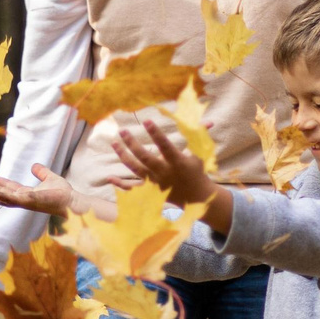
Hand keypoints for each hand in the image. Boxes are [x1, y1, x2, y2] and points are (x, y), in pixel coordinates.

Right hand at [0, 164, 77, 215]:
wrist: (72, 201)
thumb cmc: (63, 193)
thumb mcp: (50, 178)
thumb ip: (41, 172)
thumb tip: (34, 166)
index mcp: (26, 194)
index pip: (8, 187)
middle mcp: (23, 199)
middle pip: (2, 193)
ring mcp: (26, 202)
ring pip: (4, 198)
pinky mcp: (31, 202)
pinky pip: (16, 200)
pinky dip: (6, 197)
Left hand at [112, 123, 232, 235]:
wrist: (195, 197)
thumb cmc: (197, 171)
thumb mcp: (201, 154)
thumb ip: (201, 137)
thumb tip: (210, 121)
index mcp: (177, 162)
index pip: (165, 146)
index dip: (156, 133)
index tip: (146, 121)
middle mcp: (164, 172)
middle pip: (145, 157)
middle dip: (132, 144)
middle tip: (122, 130)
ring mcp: (155, 182)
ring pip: (135, 169)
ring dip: (123, 156)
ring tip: (114, 143)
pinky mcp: (149, 191)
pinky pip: (133, 189)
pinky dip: (120, 185)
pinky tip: (109, 177)